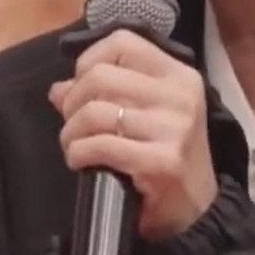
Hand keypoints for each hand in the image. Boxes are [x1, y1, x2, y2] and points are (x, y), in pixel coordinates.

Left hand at [49, 29, 218, 240]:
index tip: (82, 88)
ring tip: (75, 146)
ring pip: (95, 112)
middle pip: (101, 76)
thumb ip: (106, 94)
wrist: (196, 212)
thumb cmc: (167, 158)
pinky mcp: (161, 161)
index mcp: (178, 75)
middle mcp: (180, 95)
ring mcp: (174, 128)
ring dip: (71, 133)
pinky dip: (78, 154)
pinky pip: (100, 146)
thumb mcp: (145, 116)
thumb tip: (58, 89)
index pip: (123, 42)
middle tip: (73, 125)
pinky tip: (81, 162)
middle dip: (73, 102)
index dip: (89, 61)